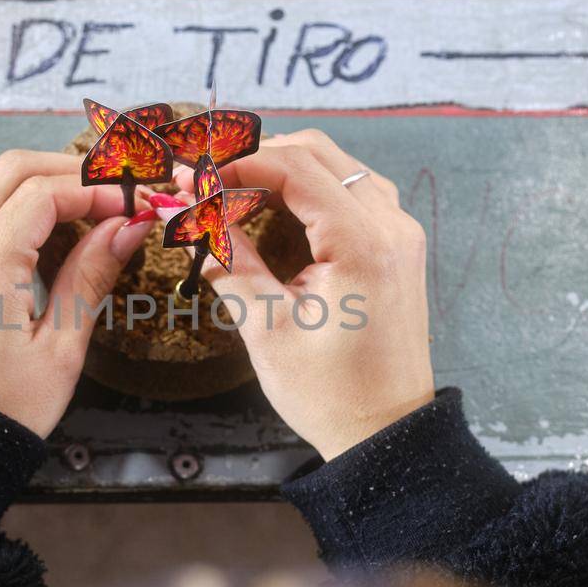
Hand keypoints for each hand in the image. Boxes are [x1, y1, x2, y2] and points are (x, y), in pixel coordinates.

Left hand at [0, 150, 151, 437]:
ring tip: (65, 198)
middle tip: (106, 189)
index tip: (129, 202)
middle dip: (62, 171)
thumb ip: (91, 277)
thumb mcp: (61, 350)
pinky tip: (1, 209)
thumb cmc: (3, 410)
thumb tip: (127, 226)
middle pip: (6, 171)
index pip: (43, 195)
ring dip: (20, 177)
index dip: (92, 189)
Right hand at [185, 130, 433, 460]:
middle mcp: (391, 226)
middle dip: (257, 157)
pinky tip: (273, 208)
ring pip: (338, 168)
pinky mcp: (396, 248)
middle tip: (206, 180)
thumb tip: (187, 215)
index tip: (193, 178)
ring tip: (232, 192)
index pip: (295, 168)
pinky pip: (352, 194)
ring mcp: (400, 234)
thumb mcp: (266, 326)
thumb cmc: (328, 393)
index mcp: (363, 243)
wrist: (386, 433)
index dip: (237, 164)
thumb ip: (227, 259)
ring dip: (284, 169)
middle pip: (319, 153)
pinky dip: (310, 190)